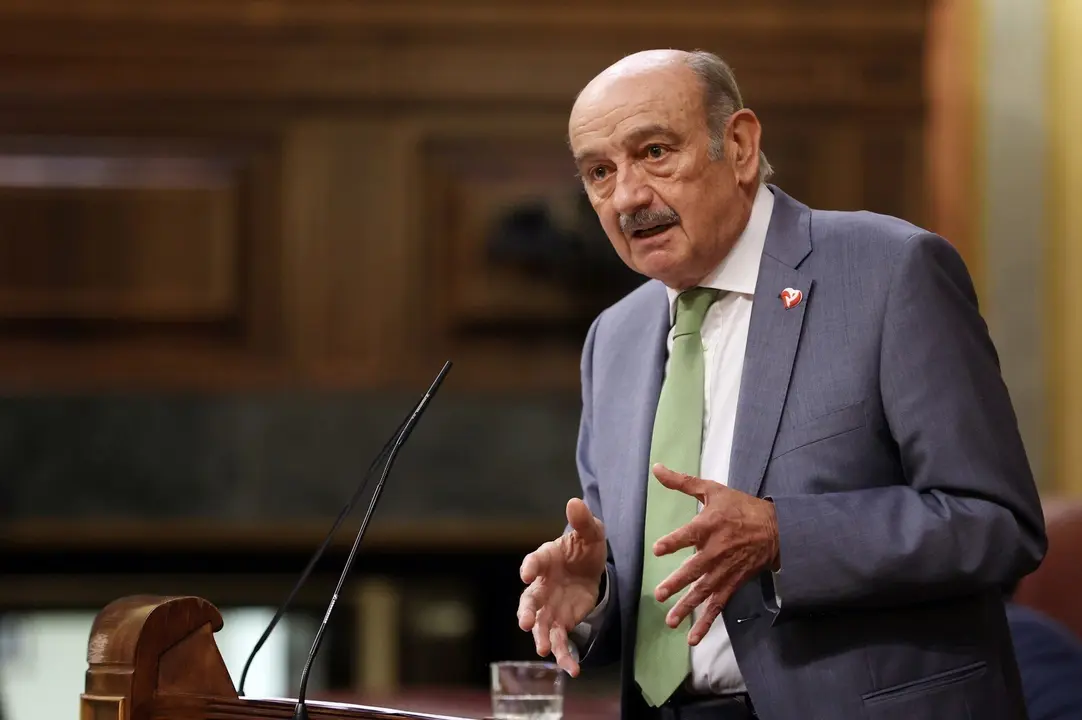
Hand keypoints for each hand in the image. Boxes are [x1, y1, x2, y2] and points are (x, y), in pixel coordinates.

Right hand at [518, 498, 606, 676]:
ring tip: (545, 650)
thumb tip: (575, 502)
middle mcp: (541, 586)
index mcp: (544, 559)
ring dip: (541, 638)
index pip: (533, 562)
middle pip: (529, 600)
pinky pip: (560, 641)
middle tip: (524, 622)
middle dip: (526, 611)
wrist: (590, 566)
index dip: (530, 567)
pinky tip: (572, 669)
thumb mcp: (590, 531)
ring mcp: (549, 607)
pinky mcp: (562, 622)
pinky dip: (564, 656)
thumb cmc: (584, 546)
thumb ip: (582, 520)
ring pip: (540, 626)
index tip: (527, 573)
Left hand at [650, 463, 779, 645]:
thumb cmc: (739, 507)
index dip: (674, 542)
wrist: (774, 529)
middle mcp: (716, 551)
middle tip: (660, 593)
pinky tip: (692, 638)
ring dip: (687, 608)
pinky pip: (717, 606)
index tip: (658, 550)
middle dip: (677, 583)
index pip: (688, 536)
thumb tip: (656, 467)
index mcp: (709, 526)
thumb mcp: (712, 490)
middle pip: (694, 570)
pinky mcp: (731, 584)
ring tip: (670, 620)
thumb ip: (682, 482)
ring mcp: (724, 571)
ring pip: (703, 592)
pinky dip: (706, 623)